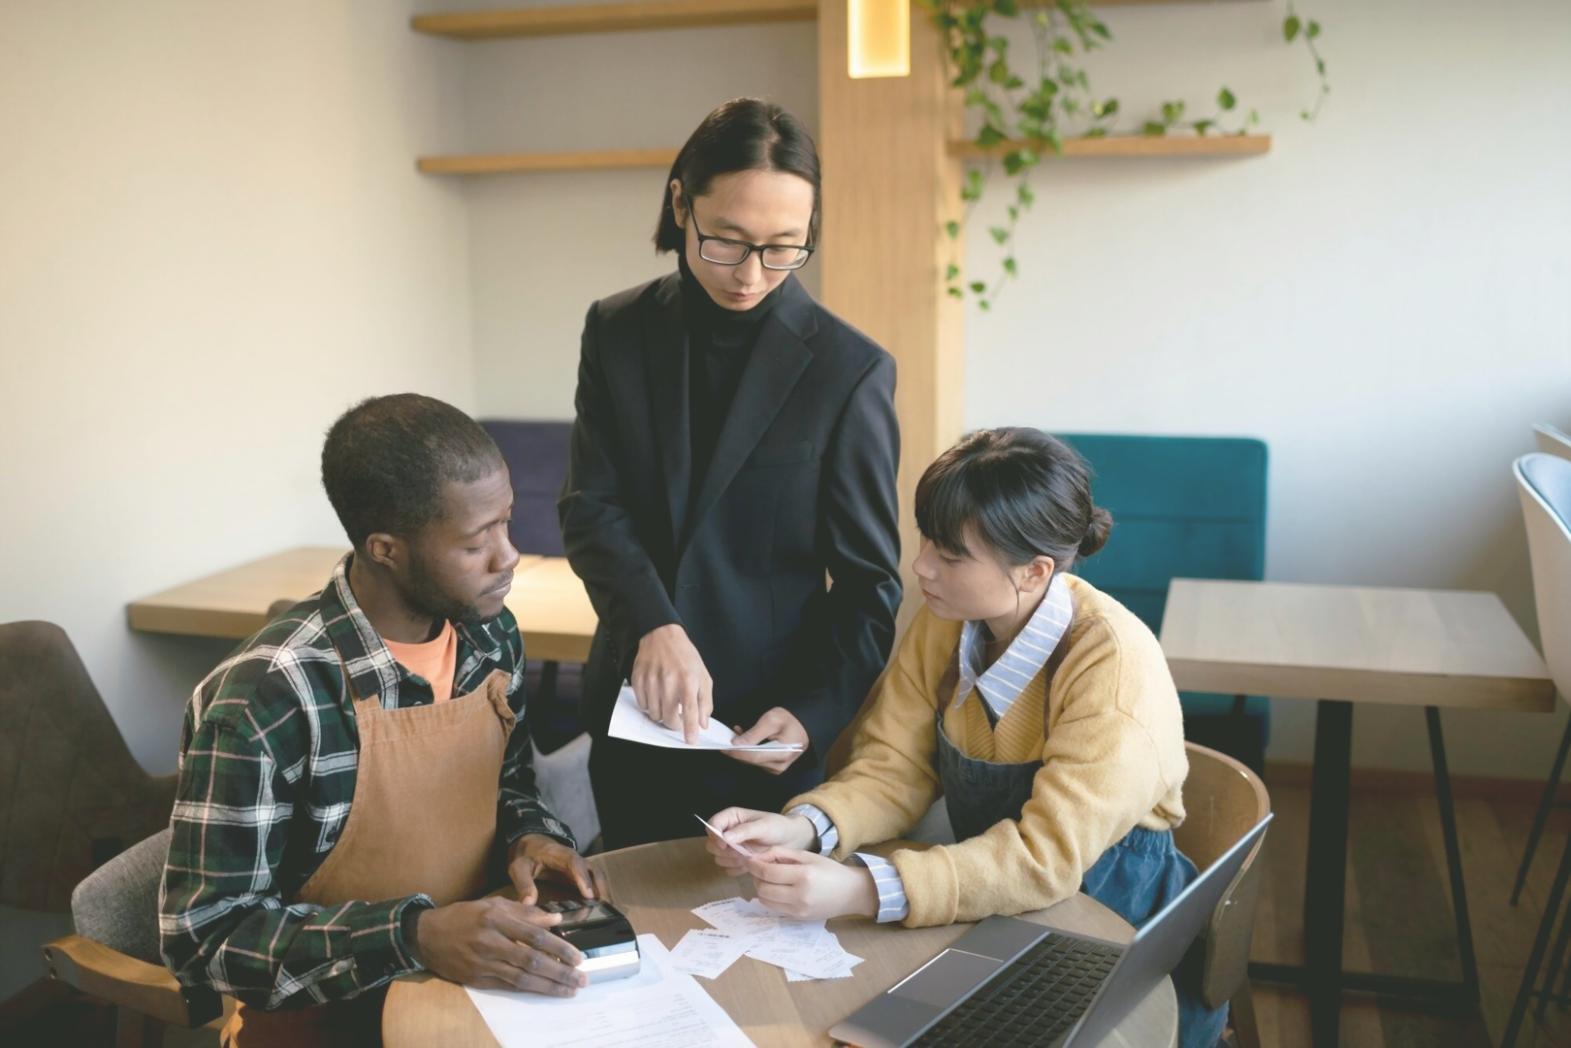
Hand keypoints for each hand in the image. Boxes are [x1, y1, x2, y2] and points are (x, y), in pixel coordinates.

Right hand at [409, 897, 586, 995]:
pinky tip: (545, 991)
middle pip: (532, 960)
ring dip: (548, 986)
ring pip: (522, 978)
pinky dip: (529, 989)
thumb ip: (525, 911)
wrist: (427, 936)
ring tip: (569, 990)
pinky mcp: (477, 979)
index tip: (578, 957)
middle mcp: (490, 942)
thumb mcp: (493, 904)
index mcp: (496, 918)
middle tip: (581, 979)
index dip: (559, 948)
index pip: (535, 935)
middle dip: (560, 972)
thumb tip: (556, 918)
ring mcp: (483, 963)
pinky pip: (508, 986)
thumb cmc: (464, 916)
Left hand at [507, 834, 608, 904]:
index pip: (575, 863)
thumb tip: (528, 904)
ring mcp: (580, 867)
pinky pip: (594, 883)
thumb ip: (524, 884)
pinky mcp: (580, 876)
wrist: (530, 845)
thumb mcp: (519, 868)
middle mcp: (575, 860)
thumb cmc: (526, 856)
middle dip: (601, 889)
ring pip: (598, 878)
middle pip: (594, 871)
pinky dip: (599, 895)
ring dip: (603, 893)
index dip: (583, 878)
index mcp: (560, 854)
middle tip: (604, 910)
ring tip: (606, 913)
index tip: (588, 895)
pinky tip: (600, 911)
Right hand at [631, 624, 713, 742]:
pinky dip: (649, 705)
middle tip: (676, 719)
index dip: (689, 729)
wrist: (662, 635)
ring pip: (654, 714)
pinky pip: (642, 704)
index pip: (690, 712)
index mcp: (688, 680)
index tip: (690, 740)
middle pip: (668, 717)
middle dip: (673, 724)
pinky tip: (656, 695)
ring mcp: (651, 680)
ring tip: (666, 702)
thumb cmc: (685, 656)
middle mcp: (669, 681)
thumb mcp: (703, 675)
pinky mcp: (638, 679)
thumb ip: (705, 701)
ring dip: (661, 714)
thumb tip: (703, 723)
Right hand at [703, 807, 816, 873]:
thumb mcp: (763, 826)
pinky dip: (737, 869)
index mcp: (732, 818)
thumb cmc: (778, 828)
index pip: (712, 825)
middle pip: (711, 844)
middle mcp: (728, 832)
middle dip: (724, 851)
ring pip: (718, 858)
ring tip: (749, 857)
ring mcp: (732, 847)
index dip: (714, 836)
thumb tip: (724, 838)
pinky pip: (728, 868)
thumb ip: (744, 831)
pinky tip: (750, 865)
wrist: (791, 840)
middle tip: (741, 852)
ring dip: (732, 861)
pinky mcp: (737, 860)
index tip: (725, 845)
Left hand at [724, 707, 808, 773]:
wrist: (804, 723)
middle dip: (737, 750)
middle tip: (725, 737)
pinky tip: (744, 739)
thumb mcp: (772, 720)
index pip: (753, 757)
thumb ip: (754, 733)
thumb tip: (736, 744)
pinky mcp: (774, 766)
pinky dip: (749, 750)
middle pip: (751, 761)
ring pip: (752, 761)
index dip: (736, 752)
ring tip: (736, 733)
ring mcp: (777, 767)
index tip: (723, 746)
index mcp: (782, 753)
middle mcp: (780, 764)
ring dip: (742, 749)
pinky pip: (757, 760)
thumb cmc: (791, 719)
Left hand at [745, 848, 879, 921]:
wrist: (851, 893)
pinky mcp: (798, 918)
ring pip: (766, 901)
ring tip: (767, 880)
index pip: (768, 872)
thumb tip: (759, 856)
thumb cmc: (830, 870)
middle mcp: (800, 895)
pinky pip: (775, 909)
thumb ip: (782, 853)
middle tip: (758, 869)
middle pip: (763, 889)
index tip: (750, 860)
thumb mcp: (808, 856)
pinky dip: (770, 899)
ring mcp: (799, 910)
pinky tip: (776, 889)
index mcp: (804, 875)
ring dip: (761, 889)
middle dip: (756, 878)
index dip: (755, 866)